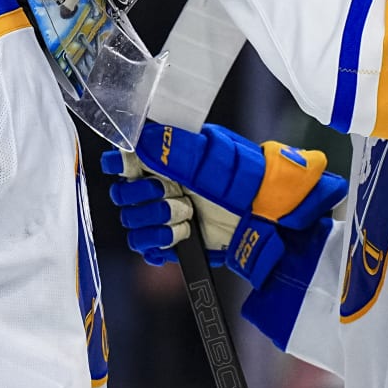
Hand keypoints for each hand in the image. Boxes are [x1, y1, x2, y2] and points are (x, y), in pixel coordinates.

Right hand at [100, 121, 347, 284]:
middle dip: (147, 200)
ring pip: (132, 224)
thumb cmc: (246, 178)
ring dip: (157, 223)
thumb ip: (173, 148)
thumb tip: (137, 140)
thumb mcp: (212, 156)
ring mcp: (164, 215)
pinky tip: (179, 237)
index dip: (120, 166)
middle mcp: (161, 186)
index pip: (123, 160)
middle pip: (123, 197)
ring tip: (188, 219)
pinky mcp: (172, 242)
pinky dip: (158, 244)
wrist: (267, 217)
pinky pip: (145, 247)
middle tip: (179, 199)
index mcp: (165, 160)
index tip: (131, 170)